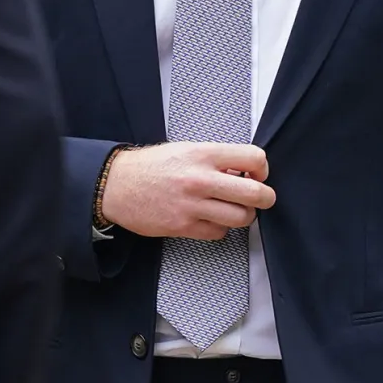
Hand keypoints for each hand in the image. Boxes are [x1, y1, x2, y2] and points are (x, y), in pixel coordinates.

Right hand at [101, 142, 275, 239]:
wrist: (116, 185)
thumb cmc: (151, 166)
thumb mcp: (186, 150)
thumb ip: (216, 160)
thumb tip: (244, 172)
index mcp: (203, 154)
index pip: (253, 158)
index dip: (262, 168)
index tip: (257, 174)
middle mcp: (200, 179)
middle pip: (255, 193)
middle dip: (265, 197)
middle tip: (261, 198)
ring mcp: (192, 205)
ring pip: (242, 218)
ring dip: (244, 215)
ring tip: (235, 209)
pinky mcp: (183, 226)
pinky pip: (219, 233)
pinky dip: (220, 228)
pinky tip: (211, 219)